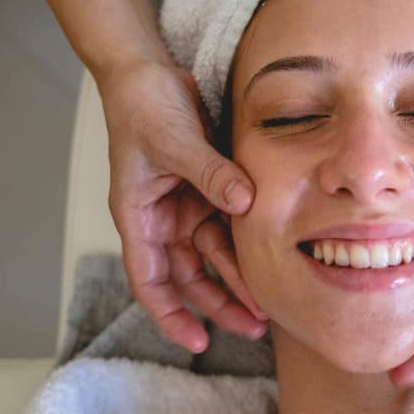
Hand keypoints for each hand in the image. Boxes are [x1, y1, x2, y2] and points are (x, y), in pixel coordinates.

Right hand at [98, 60, 266, 352]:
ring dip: (239, 276)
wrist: (147, 71)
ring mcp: (186, 205)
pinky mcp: (209, 188)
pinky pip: (230, 223)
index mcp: (139, 217)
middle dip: (219, 304)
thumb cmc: (142, 106)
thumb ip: (210, 174)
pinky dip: (246, 242)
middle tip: (254, 327)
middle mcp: (163, 219)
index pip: (150, 280)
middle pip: (190, 276)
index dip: (170, 315)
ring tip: (271, 302)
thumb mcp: (173, 141)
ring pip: (214, 254)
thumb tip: (246, 202)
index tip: (196, 341)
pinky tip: (273, 258)